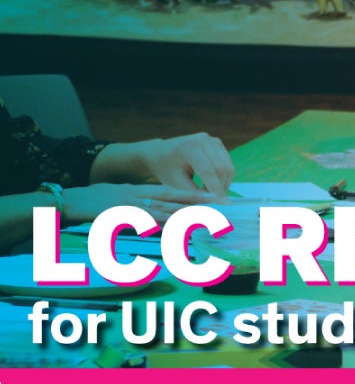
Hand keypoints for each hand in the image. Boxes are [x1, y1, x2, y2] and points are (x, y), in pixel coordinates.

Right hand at [63, 183, 221, 223]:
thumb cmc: (94, 202)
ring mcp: (131, 205)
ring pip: (163, 209)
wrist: (70, 200)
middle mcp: (140, 196)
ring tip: (204, 217)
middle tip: (220, 204)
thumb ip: (141, 207)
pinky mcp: (120, 215)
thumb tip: (160, 218)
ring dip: (184, 214)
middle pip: (174, 199)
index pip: (173, 192)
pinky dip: (158, 224)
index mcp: (141, 191)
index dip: (194, 195)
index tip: (214, 197)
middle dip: (198, 202)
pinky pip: (143, 221)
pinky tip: (173, 228)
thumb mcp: (121, 199)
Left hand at [93, 133, 234, 195]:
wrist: (160, 153)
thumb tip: (215, 204)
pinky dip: (223, 177)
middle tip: (215, 202)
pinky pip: (227, 163)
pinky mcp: (217, 143)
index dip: (216, 190)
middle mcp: (204, 139)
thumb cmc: (166, 170)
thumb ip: (195, 194)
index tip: (221, 206)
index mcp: (190, 148)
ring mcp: (212, 140)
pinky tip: (212, 184)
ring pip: (228, 166)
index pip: (209, 172)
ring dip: (224, 183)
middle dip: (221, 188)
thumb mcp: (176, 184)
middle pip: (222, 168)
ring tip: (211, 193)